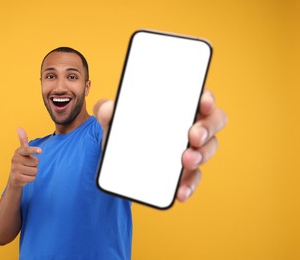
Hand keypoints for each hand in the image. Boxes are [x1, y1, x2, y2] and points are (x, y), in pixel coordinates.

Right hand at [9, 128, 41, 188]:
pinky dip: (31, 178)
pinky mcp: (18, 178)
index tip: (40, 151)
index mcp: (18, 152)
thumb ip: (22, 140)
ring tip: (26, 171)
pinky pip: (33, 178)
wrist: (13, 178)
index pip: (27, 150)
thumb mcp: (22, 151)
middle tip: (27, 165)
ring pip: (35, 170)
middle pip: (36, 162)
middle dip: (34, 164)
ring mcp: (16, 169)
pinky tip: (25, 177)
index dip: (34, 150)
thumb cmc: (21, 162)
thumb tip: (19, 127)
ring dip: (33, 172)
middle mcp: (15, 160)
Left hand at [94, 89, 227, 202]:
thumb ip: (107, 111)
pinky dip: (189, 185)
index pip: (198, 96)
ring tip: (186, 161)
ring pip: (207, 149)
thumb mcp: (113, 121)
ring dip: (201, 155)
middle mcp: (189, 125)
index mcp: (177, 106)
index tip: (202, 103)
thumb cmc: (124, 132)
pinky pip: (193, 178)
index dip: (205, 98)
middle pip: (213, 121)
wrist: (117, 163)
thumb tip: (107, 109)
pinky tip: (180, 191)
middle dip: (207, 128)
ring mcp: (190, 149)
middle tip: (193, 135)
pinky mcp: (184, 173)